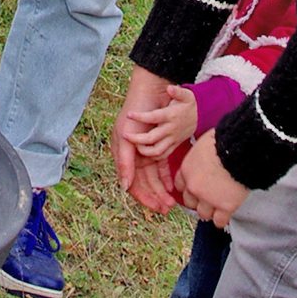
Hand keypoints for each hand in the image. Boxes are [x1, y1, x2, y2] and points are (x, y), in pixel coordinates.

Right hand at [114, 64, 180, 213]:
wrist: (153, 89)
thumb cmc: (136, 111)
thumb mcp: (126, 136)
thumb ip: (125, 162)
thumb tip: (125, 186)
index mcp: (123, 154)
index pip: (132, 183)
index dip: (144, 197)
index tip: (156, 208)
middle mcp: (134, 155)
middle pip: (144, 183)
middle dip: (155, 197)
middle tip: (167, 208)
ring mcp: (146, 150)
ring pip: (154, 178)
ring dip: (161, 190)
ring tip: (172, 202)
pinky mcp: (159, 144)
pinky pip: (162, 167)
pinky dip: (167, 177)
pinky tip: (173, 186)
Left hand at [120, 81, 198, 160]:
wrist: (201, 117)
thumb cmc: (189, 104)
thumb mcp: (186, 95)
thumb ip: (177, 92)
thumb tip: (170, 88)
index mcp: (170, 115)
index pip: (153, 117)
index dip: (140, 117)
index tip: (128, 115)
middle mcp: (170, 129)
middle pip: (151, 138)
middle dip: (136, 139)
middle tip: (125, 135)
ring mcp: (172, 139)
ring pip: (156, 151)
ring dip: (143, 150)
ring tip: (133, 145)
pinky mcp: (174, 146)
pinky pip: (162, 155)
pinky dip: (152, 156)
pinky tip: (143, 150)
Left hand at [176, 131, 249, 229]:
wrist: (238, 151)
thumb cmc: (223, 142)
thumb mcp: (202, 145)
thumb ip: (199, 157)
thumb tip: (204, 156)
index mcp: (187, 170)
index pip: (180, 186)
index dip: (188, 188)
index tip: (194, 189)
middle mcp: (194, 187)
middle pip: (189, 202)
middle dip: (198, 201)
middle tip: (207, 199)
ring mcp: (208, 199)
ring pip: (203, 214)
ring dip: (210, 211)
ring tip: (218, 207)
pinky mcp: (225, 207)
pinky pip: (219, 221)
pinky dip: (222, 219)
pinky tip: (226, 214)